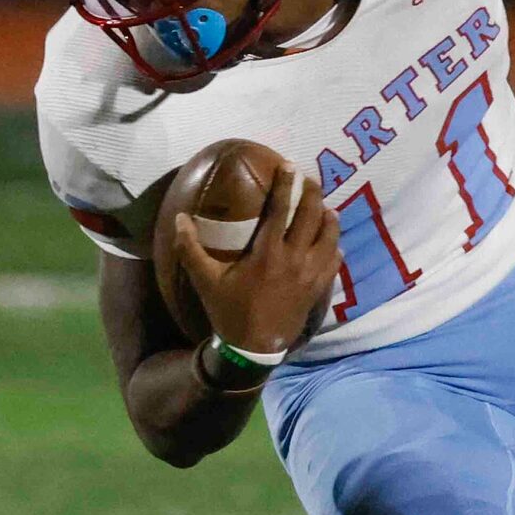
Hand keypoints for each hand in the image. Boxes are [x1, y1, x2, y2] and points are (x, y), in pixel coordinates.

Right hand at [171, 162, 342, 354]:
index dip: (286, 184)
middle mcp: (294, 259)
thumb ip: (191, 248)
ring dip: (329, 217)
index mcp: (267, 252)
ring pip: (330, 236)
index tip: (288, 165)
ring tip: (324, 207)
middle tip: (310, 179)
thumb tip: (180, 218)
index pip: (281, 208)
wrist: (252, 349)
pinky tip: (331, 243)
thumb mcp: (205, 280)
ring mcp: (310, 274)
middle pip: (313, 215)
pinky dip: (334, 247)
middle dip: (313, 192)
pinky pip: (334, 261)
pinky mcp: (318, 289)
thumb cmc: (228, 311)